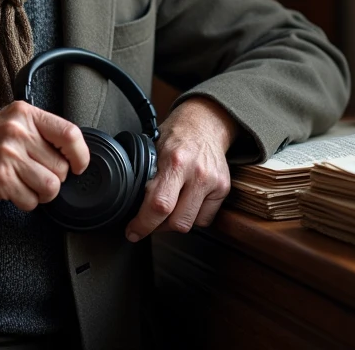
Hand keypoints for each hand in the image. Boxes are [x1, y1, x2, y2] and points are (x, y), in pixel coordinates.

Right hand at [0, 101, 90, 211]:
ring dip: (43, 193)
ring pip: (50, 186)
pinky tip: (14, 191)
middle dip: (55, 178)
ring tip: (29, 186)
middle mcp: (18, 132)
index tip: (79, 165)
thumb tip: (71, 151)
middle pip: (61, 166)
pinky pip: (31, 201)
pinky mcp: (1, 179)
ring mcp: (9, 156)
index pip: (69, 133)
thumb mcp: (10, 121)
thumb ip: (38, 130)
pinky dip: (27, 202)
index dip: (81, 155)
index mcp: (24, 114)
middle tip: (38, 176)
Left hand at [125, 97, 236, 242]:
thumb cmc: (176, 135)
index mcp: (175, 161)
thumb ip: (146, 175)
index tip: (133, 231)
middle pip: (177, 222)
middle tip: (147, 223)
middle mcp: (197, 173)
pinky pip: (204, 219)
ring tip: (165, 212)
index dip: (143, 224)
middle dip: (157, 228)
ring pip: (190, 224)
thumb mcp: (153, 148)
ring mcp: (213, 183)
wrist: (205, 123)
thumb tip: (131, 203)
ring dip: (173, 224)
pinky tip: (183, 205)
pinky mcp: (223, 189)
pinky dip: (191, 217)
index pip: (159, 205)